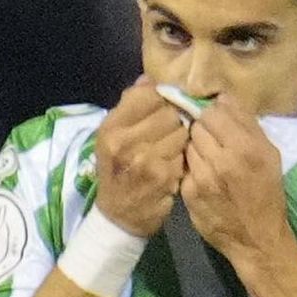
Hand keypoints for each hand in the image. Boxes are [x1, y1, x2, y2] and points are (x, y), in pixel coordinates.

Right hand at [94, 79, 188, 237]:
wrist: (118, 217)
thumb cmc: (118, 172)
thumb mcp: (113, 137)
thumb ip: (131, 106)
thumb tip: (150, 79)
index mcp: (111, 127)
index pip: (148, 94)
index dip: (160, 100)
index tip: (160, 111)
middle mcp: (124, 141)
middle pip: (169, 112)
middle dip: (173, 122)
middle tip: (166, 136)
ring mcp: (145, 159)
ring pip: (181, 132)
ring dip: (180, 142)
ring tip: (168, 153)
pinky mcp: (163, 176)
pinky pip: (184, 155)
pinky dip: (181, 161)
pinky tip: (171, 169)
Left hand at [181, 98, 289, 267]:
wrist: (257, 239)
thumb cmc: (266, 193)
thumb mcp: (269, 154)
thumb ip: (246, 124)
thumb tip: (222, 97)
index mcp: (246, 148)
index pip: (214, 112)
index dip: (215, 115)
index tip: (219, 123)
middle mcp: (222, 161)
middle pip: (197, 126)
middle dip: (203, 130)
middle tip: (213, 142)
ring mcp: (202, 178)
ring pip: (188, 145)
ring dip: (196, 148)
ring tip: (208, 160)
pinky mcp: (189, 193)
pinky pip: (184, 167)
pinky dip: (191, 168)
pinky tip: (203, 177)